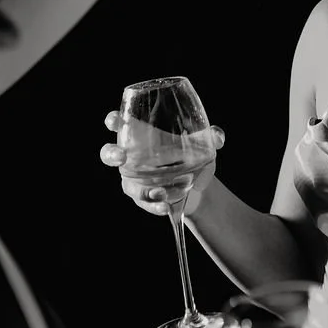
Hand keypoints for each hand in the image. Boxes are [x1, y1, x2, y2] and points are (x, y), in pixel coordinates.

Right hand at [100, 110, 224, 217]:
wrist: (199, 183)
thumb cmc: (193, 153)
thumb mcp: (203, 143)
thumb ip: (211, 137)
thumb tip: (218, 137)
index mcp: (141, 133)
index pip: (120, 123)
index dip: (113, 121)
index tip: (115, 121)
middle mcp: (132, 155)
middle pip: (109, 153)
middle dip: (111, 154)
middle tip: (122, 157)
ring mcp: (134, 178)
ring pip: (128, 184)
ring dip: (142, 189)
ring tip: (161, 193)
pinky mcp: (141, 197)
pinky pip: (143, 202)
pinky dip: (155, 205)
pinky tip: (167, 206)